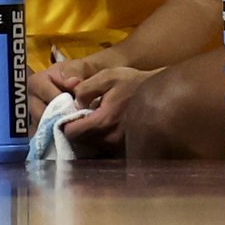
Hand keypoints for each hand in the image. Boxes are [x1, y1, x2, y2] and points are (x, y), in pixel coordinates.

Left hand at [27, 58, 152, 152]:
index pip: (72, 132)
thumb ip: (85, 89)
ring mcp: (119, 146)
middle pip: (80, 141)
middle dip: (75, 129)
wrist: (160, 94)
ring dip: (86, 135)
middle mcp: (110, 139)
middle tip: (76, 116)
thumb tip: (74, 103)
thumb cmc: (132, 83)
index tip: (64, 114)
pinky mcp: (125, 148)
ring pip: (91, 146)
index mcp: (103, 122)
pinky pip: (103, 148)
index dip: (64, 123)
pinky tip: (100, 126)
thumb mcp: (107, 76)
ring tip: (88, 120)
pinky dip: (98, 139)